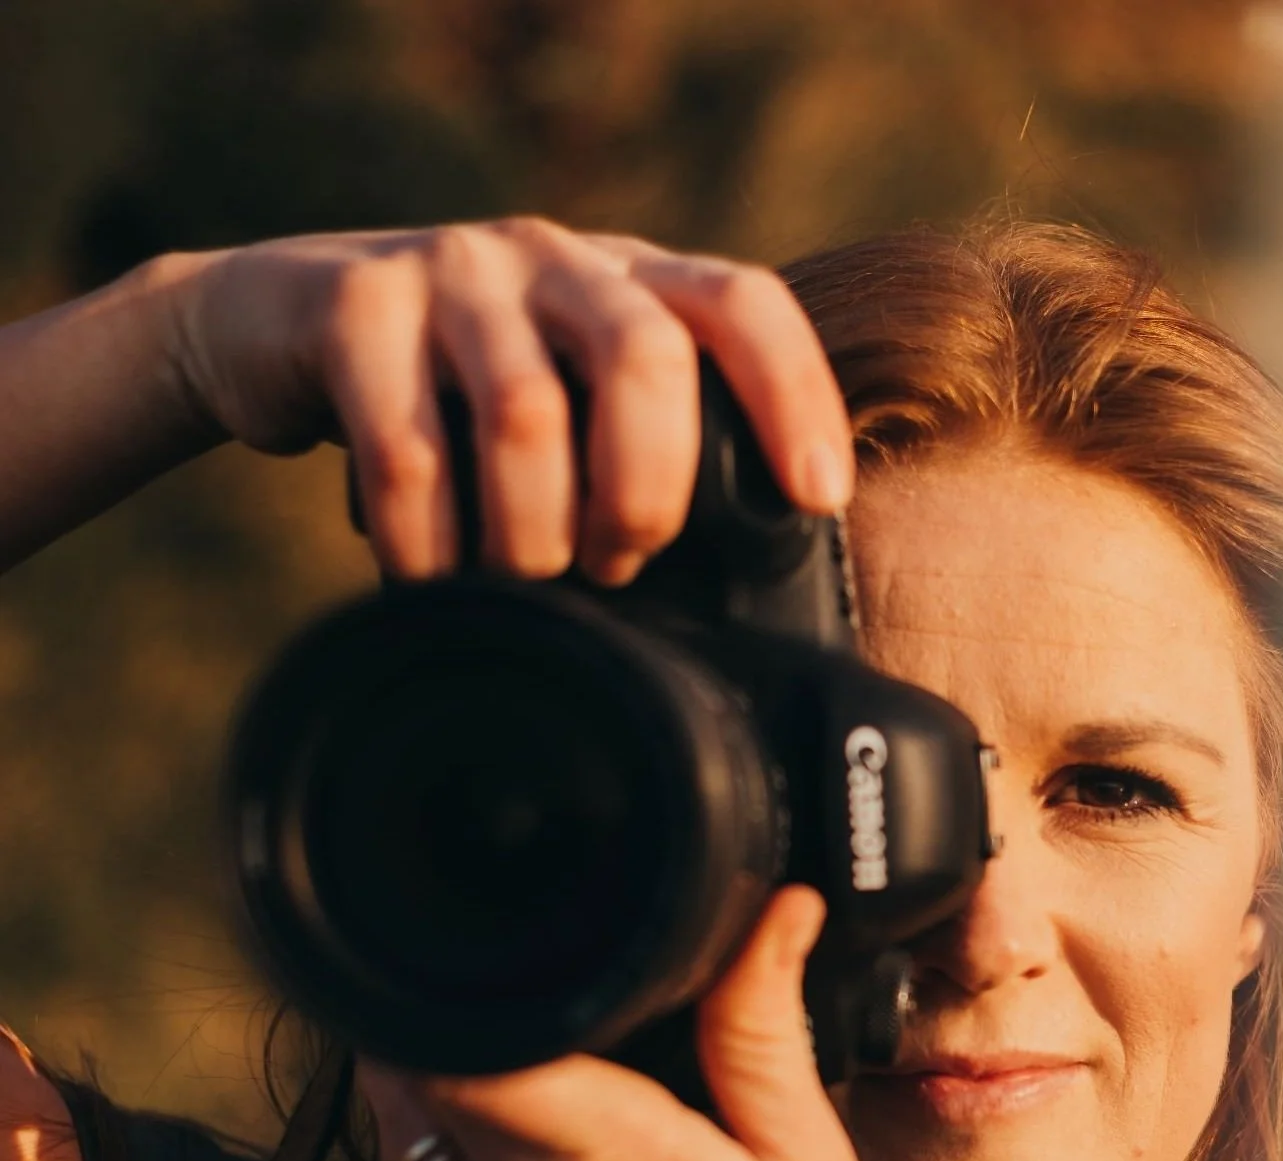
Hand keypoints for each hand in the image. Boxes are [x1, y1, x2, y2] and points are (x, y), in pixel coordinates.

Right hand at [164, 217, 853, 583]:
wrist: (274, 324)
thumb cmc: (458, 398)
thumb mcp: (569, 402)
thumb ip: (642, 446)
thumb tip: (736, 592)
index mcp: (628, 278)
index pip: (743, 304)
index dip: (794, 394)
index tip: (818, 495)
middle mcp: (552, 257)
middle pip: (642, 357)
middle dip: (645, 490)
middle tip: (616, 564)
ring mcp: (451, 269)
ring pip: (527, 416)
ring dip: (535, 533)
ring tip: (526, 580)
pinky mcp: (354, 306)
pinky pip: (409, 450)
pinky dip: (430, 544)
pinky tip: (431, 579)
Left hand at [358, 886, 909, 1160]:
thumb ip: (764, 1029)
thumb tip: (778, 906)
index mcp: (609, 1159)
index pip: (461, 1032)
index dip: (460, 976)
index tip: (508, 949)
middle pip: (412, 1068)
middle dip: (458, 1019)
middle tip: (540, 1008)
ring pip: (400, 1139)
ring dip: (444, 1094)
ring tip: (540, 1089)